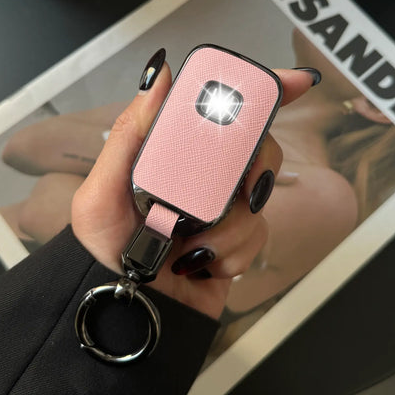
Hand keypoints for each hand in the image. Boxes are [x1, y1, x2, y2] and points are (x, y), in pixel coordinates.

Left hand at [72, 54, 314, 318]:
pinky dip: (231, 253)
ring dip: (228, 226)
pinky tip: (202, 262)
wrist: (128, 316)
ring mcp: (220, 208)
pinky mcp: (235, 240)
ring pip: (258, 197)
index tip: (294, 82)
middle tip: (243, 190)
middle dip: (254, 169)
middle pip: (253, 148)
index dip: (258, 92)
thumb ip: (130, 135)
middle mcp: (199, 176)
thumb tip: (158, 77)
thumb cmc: (102, 255)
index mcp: (170, 155)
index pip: (216, 111)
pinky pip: (257, 235)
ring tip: (192, 243)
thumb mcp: (100, 193)